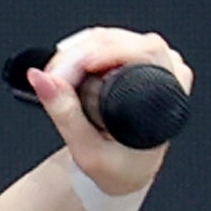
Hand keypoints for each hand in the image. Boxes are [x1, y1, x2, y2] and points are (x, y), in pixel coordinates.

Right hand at [29, 27, 193, 203]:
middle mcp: (169, 75)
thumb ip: (65, 114)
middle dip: (82, 53)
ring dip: (80, 50)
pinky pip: (111, 41)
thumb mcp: (88, 150)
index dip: (108, 51)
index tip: (79, 64)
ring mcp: (157, 63)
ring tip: (58, 77)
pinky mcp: (140, 59)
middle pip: (123, 41)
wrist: (125, 173)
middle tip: (55, 76)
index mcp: (168, 99)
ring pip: (113, 37)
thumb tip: (41, 79)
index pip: (146, 51)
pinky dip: (85, 50)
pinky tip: (72, 70)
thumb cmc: (117, 167)